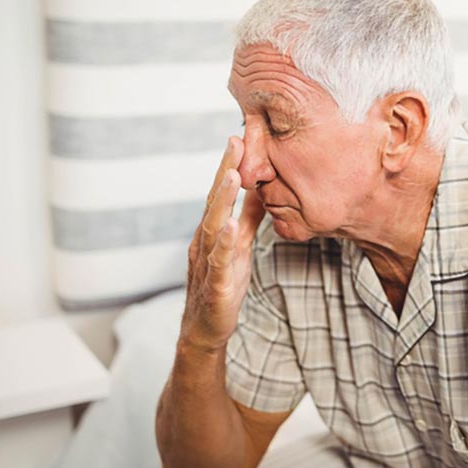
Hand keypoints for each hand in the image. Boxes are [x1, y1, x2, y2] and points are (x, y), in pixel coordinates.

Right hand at [179, 136, 265, 352]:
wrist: (205, 330)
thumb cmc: (223, 286)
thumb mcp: (240, 246)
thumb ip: (249, 219)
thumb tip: (262, 189)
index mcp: (212, 231)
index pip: (220, 193)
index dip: (229, 165)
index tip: (239, 136)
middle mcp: (205, 242)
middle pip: (214, 201)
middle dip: (224, 171)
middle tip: (235, 141)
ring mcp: (208, 263)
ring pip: (213, 226)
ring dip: (222, 200)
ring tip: (233, 176)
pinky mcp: (216, 285)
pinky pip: (220, 261)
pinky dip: (225, 243)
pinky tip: (232, 226)